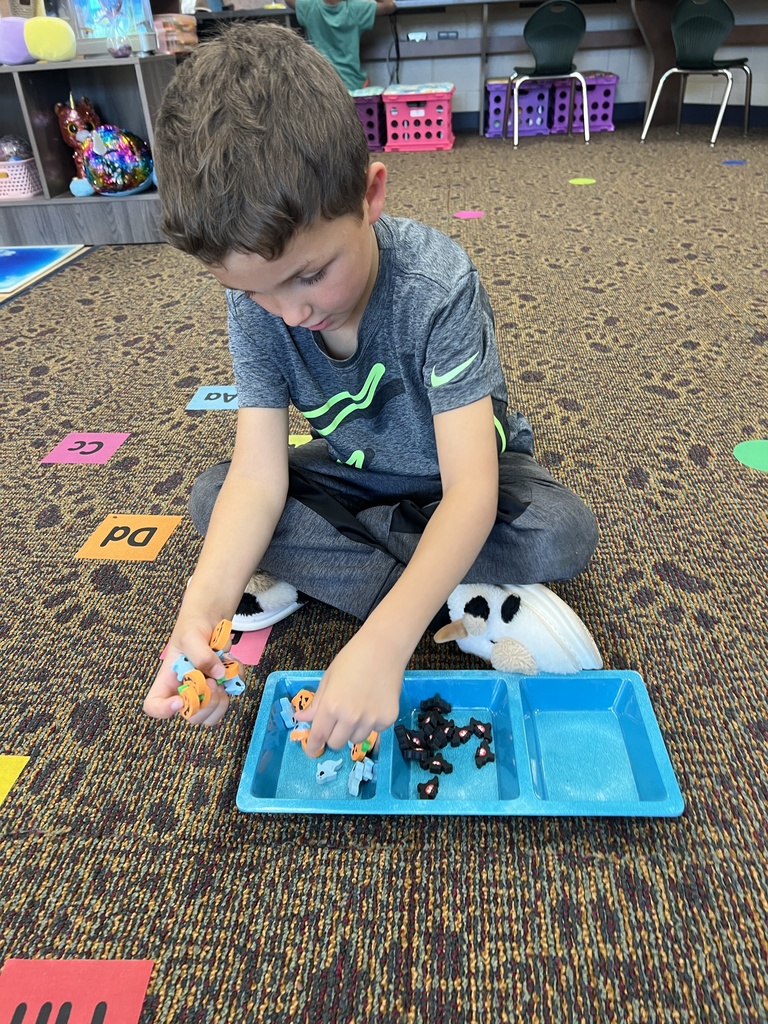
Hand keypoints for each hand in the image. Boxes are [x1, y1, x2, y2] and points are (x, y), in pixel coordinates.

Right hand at [142, 616, 232, 727]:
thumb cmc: (192, 628)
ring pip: (213, 714)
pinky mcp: (222, 688)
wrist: (210, 622)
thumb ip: (201, 655)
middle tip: (212, 681)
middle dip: (206, 703)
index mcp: (167, 682)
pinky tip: (231, 663)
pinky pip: (232, 695)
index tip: (179, 700)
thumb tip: (218, 675)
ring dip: (222, 698)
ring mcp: (205, 692)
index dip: (163, 709)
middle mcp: (185, 692)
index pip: (154, 706)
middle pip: (192, 716)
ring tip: (222, 672)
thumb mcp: (191, 636)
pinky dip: (237, 680)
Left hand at [294, 629, 402, 753]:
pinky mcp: (388, 719)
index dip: (313, 746)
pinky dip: (371, 723)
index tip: (311, 750)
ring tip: (358, 708)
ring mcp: (371, 720)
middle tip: (337, 722)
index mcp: (331, 706)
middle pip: (336, 743)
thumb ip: (317, 703)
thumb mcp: (328, 678)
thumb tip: (302, 718)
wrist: (384, 648)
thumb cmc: (353, 658)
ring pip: (356, 739)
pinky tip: (373, 703)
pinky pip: (374, 731)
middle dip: (333, 736)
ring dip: (352, 731)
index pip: (318, 737)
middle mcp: (351, 718)